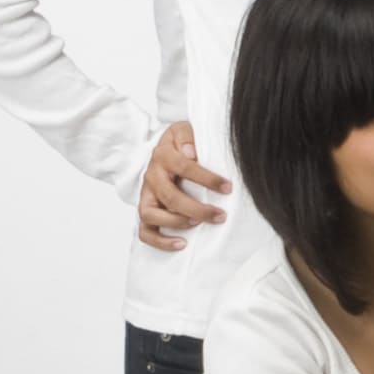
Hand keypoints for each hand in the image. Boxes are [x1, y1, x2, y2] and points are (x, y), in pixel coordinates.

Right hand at [137, 119, 228, 250]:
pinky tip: (181, 244)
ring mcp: (146, 195)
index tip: (228, 188)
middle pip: (170, 196)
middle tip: (220, 215)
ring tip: (199, 224)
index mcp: (163, 155)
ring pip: (151, 215)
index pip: (183, 167)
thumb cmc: (182, 143)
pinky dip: (160, 241)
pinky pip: (145, 231)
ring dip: (177, 223)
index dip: (207, 178)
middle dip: (197, 209)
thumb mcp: (185, 130)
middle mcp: (152, 176)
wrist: (164, 149)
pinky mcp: (146, 210)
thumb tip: (190, 153)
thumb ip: (188, 137)